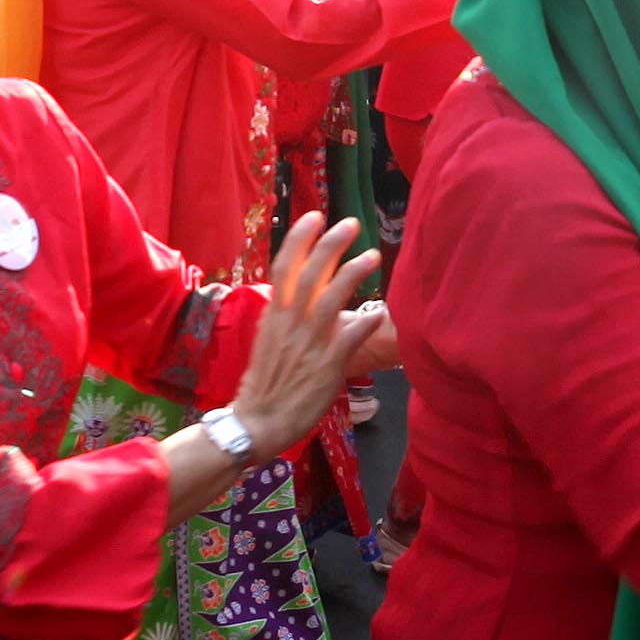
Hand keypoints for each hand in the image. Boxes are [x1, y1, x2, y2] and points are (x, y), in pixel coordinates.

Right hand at [219, 211, 392, 455]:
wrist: (257, 422)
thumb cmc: (265, 384)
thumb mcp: (270, 341)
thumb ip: (287, 316)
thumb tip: (303, 293)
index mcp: (274, 314)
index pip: (284, 266)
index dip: (300, 238)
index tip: (315, 216)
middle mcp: (289, 324)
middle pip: (309, 273)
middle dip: (330, 244)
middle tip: (351, 223)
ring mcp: (308, 344)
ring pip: (331, 299)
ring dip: (353, 273)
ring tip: (372, 256)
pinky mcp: (326, 368)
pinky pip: (348, 339)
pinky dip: (365, 322)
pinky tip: (381, 311)